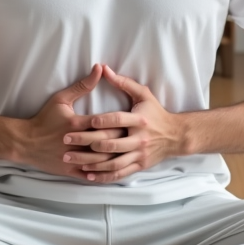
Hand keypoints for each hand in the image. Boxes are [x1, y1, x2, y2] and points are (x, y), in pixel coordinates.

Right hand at [12, 64, 127, 179]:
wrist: (25, 141)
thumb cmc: (44, 119)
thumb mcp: (61, 99)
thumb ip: (82, 85)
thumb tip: (99, 69)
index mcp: (75, 124)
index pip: (102, 123)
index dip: (118, 122)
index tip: (131, 120)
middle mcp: (75, 142)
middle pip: (104, 142)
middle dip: (120, 140)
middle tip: (134, 136)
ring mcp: (72, 158)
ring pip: (99, 161)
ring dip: (114, 157)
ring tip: (127, 152)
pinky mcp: (69, 170)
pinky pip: (89, 174)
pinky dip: (102, 173)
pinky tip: (113, 169)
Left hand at [62, 64, 183, 183]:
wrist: (176, 135)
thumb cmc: (156, 112)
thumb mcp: (143, 94)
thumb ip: (123, 82)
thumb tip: (103, 68)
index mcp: (139, 120)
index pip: (118, 120)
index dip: (101, 120)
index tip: (84, 121)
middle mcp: (139, 139)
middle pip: (111, 143)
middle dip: (87, 142)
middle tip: (67, 140)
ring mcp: (139, 154)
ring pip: (113, 162)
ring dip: (91, 162)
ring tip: (72, 159)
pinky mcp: (139, 165)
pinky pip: (119, 173)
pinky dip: (104, 176)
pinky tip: (89, 174)